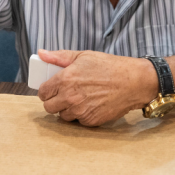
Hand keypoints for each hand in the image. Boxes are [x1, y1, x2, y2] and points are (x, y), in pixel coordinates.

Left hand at [37, 49, 156, 126]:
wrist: (132, 82)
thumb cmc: (109, 66)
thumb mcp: (83, 56)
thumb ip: (59, 56)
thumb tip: (41, 53)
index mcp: (65, 79)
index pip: (43, 93)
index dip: (47, 90)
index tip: (52, 89)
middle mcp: (70, 97)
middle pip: (49, 107)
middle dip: (54, 101)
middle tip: (64, 95)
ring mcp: (80, 111)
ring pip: (63, 116)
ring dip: (67, 109)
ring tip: (79, 99)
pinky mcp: (90, 121)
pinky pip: (78, 121)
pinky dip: (81, 115)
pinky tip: (90, 104)